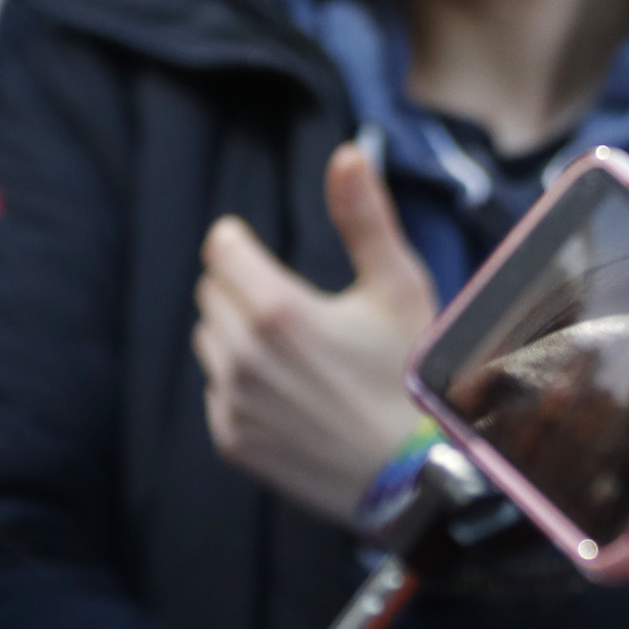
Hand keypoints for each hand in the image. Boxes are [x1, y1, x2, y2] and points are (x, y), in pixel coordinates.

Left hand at [194, 141, 434, 523]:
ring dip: (241, 337)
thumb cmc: (415, 376)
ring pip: (212, 341)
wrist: (416, 476)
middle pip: (213, 293)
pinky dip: (245, 386)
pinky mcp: (233, 440)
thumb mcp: (399, 288)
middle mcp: (242, 355)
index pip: (221, 249)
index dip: (242, 244)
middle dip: (244, 290)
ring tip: (300, 356)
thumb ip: (364, 218)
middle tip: (298, 311)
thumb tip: (347, 152)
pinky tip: (296, 397)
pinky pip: (219, 393)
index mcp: (277, 309)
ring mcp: (233, 402)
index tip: (263, 253)